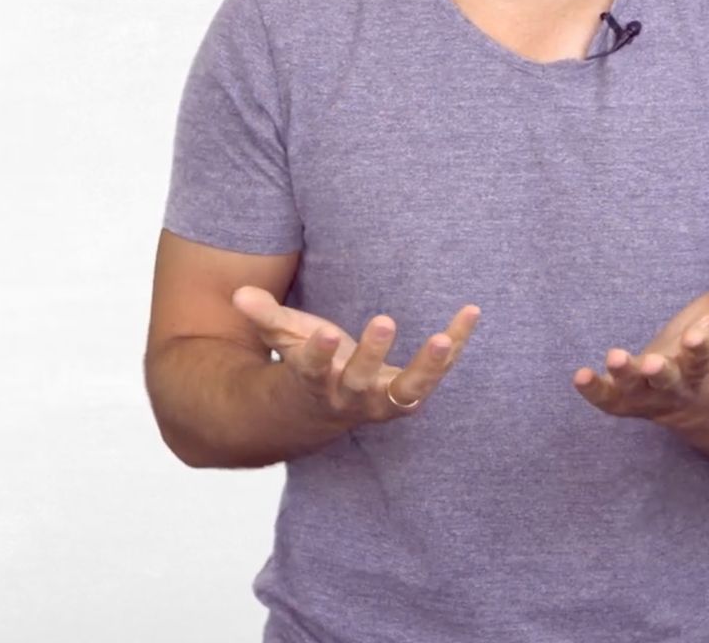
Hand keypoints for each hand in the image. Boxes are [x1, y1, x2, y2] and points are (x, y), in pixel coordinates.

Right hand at [232, 286, 480, 424]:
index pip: (313, 372)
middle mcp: (350, 398)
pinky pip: (436, 371)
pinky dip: (455, 344)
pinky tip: (470, 312)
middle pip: (361, 382)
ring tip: (441, 338)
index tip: (325, 334)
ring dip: (427, 367)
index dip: (318, 355)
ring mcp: (383, 400)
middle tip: (384, 320)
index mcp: (314, 384)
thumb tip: (238, 294)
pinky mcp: (409, 391)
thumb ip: (263, 317)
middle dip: (372, 354)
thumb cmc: (304, 366)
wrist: (323, 413)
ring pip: (407, 392)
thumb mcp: (282, 339)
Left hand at [572, 236, 708, 421]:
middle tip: (651, 362)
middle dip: (661, 372)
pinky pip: (608, 400)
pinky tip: (579, 375)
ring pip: (635, 392)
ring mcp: (649, 393)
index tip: (697, 335)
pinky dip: (594, 390)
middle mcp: (677, 384)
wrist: (700, 402)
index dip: (701, 347)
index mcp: (703, 364)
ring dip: (623, 376)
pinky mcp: (626, 398)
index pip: (705, 356)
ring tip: (613, 356)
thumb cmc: (707, 345)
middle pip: (670, 381)